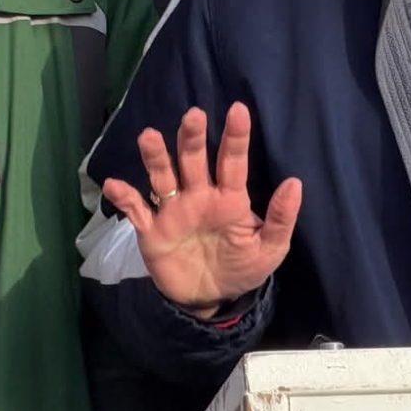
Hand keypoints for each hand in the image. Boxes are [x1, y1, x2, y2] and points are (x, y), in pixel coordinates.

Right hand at [99, 102, 301, 316]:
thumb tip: (295, 182)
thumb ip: (281, 218)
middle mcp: (199, 196)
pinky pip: (137, 211)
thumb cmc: (242, 268)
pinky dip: (125, 198)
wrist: (209, 300)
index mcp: (230, 198)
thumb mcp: (269, 249)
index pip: (233, 162)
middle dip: (193, 138)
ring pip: (163, 177)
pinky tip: (114, 184)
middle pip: (194, 161)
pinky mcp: (152, 232)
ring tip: (148, 136)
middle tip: (194, 115)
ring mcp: (173, 211)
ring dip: (156, 157)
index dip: (236, 137)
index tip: (239, 110)